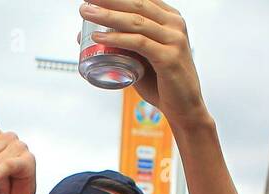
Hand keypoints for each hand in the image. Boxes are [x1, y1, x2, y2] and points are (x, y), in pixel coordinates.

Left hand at [80, 1, 207, 127]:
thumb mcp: (141, 57)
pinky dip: (116, 38)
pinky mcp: (169, 57)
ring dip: (108, 15)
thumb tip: (90, 35)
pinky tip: (99, 36)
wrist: (183, 108)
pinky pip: (138, 43)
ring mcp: (174, 39)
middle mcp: (174, 24)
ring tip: (86, 13)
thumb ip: (123, 45)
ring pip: (136, 21)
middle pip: (137, 3)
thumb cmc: (161, 83)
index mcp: (170, 18)